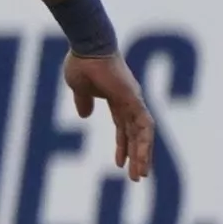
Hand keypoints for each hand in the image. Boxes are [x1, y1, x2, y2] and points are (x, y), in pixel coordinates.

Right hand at [64, 51, 153, 180]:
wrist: (87, 46)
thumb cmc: (81, 61)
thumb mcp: (79, 88)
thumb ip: (83, 101)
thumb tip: (84, 115)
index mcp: (117, 99)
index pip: (124, 128)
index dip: (123, 146)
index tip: (120, 164)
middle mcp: (130, 101)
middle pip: (136, 134)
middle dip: (137, 156)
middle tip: (137, 177)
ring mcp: (133, 100)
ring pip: (143, 133)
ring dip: (142, 154)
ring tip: (140, 175)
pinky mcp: (133, 99)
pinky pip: (143, 125)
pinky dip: (144, 142)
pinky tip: (141, 157)